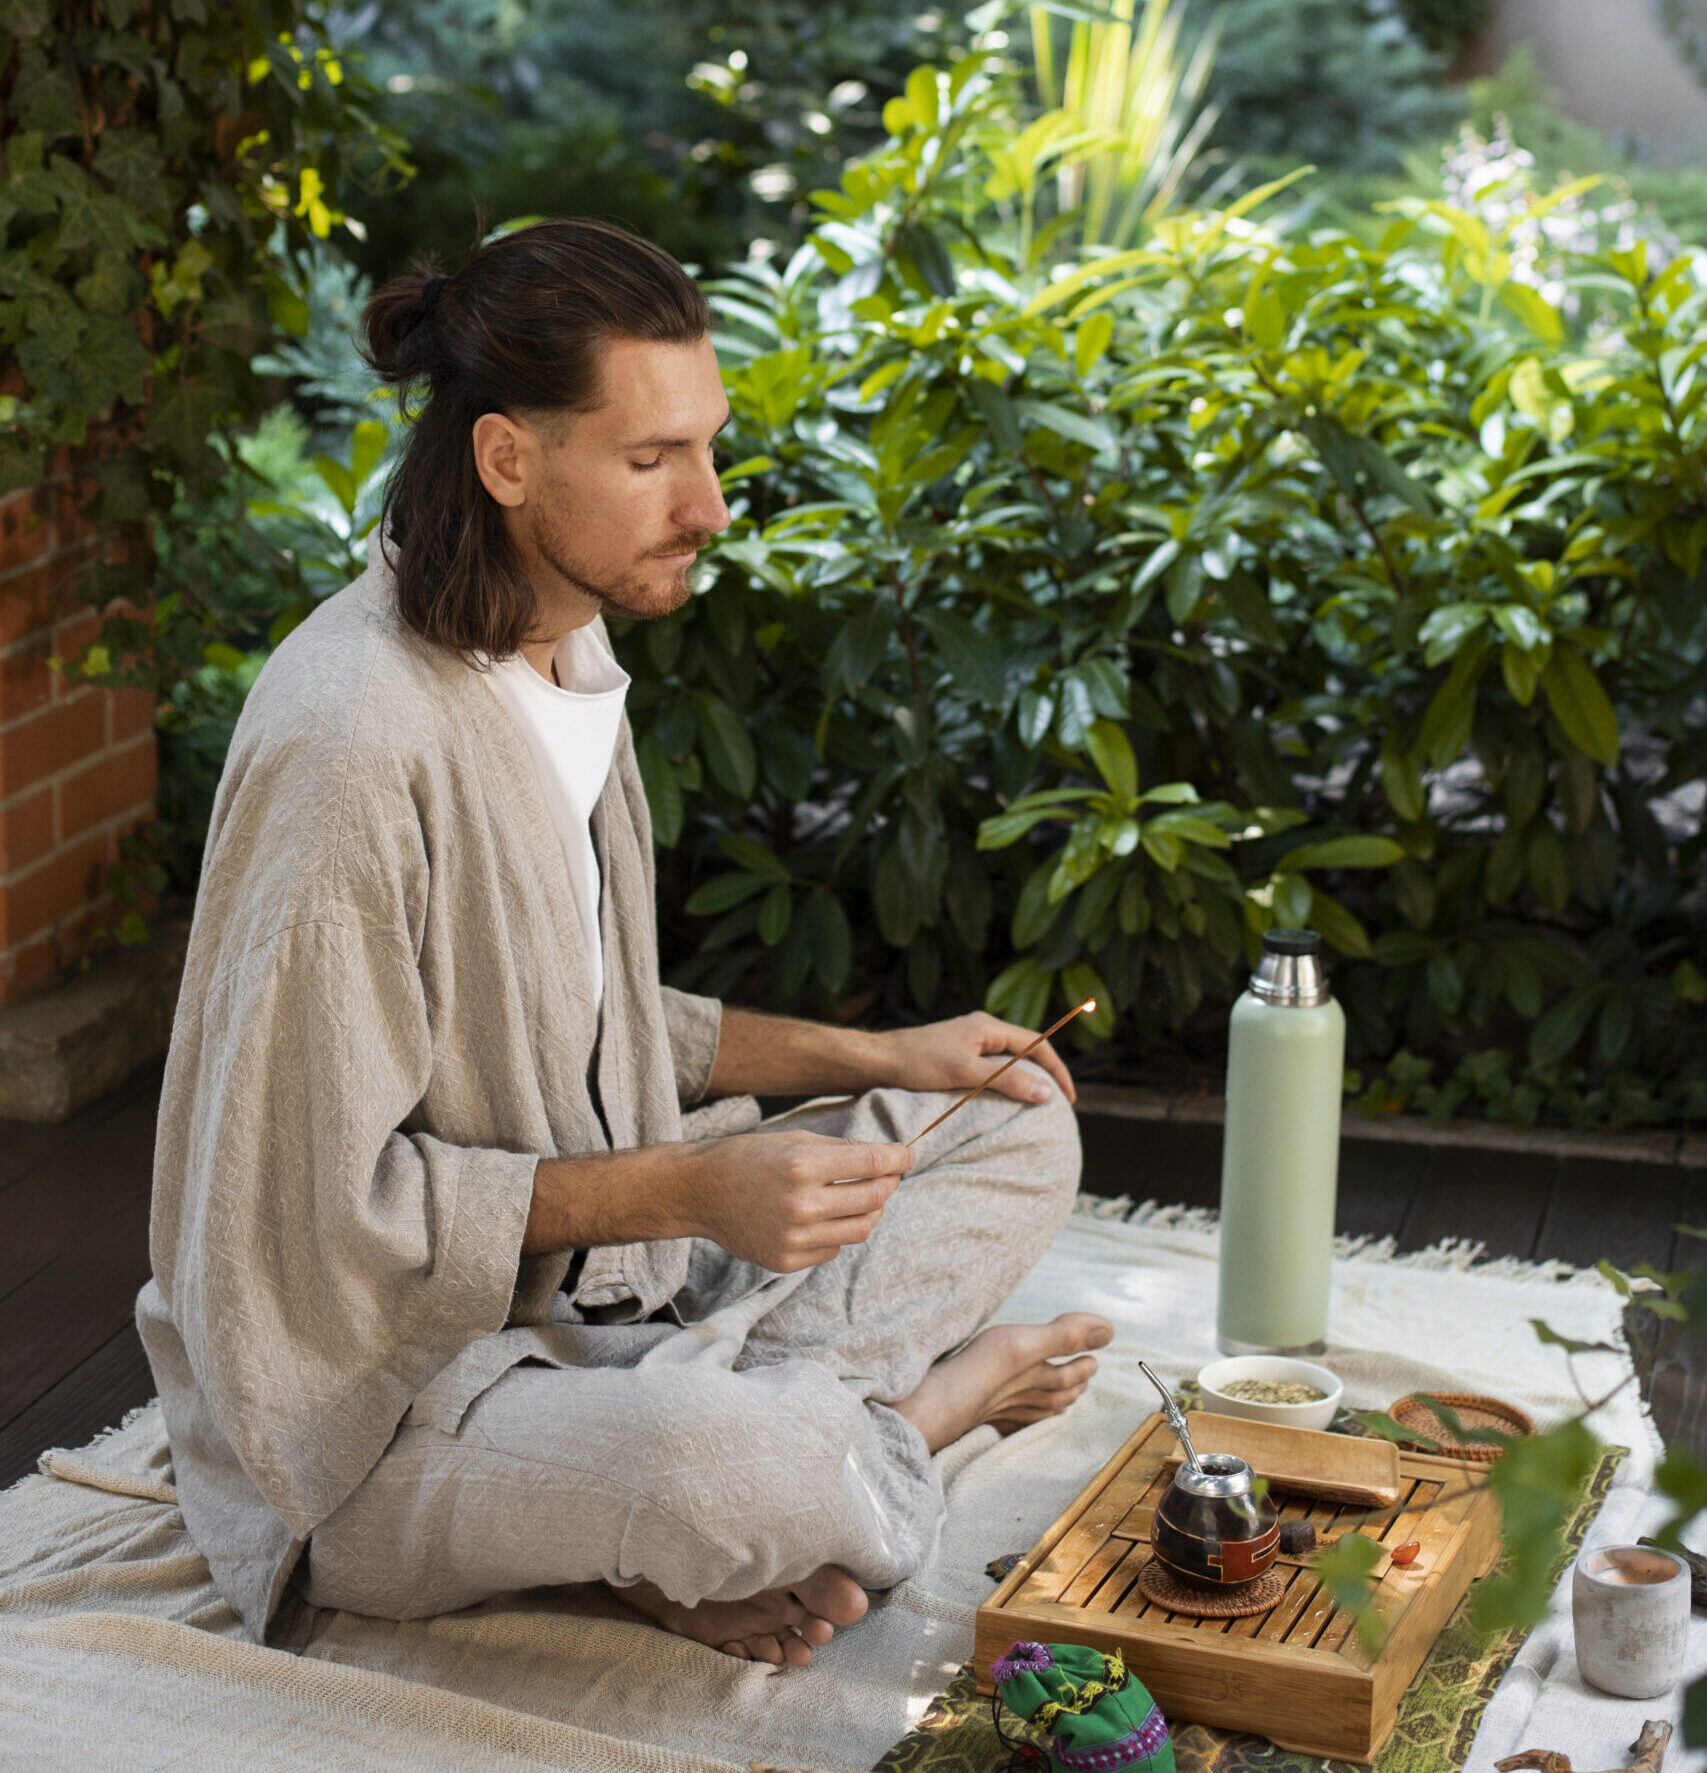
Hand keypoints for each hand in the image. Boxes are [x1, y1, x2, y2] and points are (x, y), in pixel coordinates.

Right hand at [675, 1130, 913, 1272]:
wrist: (702, 1192)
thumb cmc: (749, 1158)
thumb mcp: (795, 1140)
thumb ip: (842, 1150)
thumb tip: (887, 1158)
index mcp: (802, 1165)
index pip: (871, 1162)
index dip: (898, 1158)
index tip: (908, 1155)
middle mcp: (800, 1204)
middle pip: (873, 1198)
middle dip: (889, 1183)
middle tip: (890, 1174)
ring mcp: (794, 1237)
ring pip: (861, 1229)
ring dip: (871, 1210)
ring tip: (864, 1196)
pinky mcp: (787, 1261)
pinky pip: (833, 1248)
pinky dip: (838, 1232)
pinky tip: (825, 1217)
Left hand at [874, 1011, 1076, 1106]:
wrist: (876, 1062)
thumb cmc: (916, 1063)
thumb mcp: (964, 1072)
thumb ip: (1005, 1080)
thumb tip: (1046, 1092)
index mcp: (987, 1027)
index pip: (1037, 1045)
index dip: (1057, 1070)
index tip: (1068, 1099)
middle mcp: (980, 1031)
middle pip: (1025, 1052)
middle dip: (1044, 1075)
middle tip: (1056, 1105)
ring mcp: (967, 1044)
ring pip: (1007, 1062)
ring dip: (1023, 1081)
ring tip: (1034, 1107)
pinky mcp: (955, 1058)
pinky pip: (990, 1070)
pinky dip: (1003, 1085)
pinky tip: (1001, 1103)